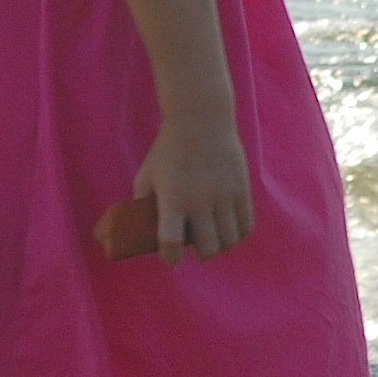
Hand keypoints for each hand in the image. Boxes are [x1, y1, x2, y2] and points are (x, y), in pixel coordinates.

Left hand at [133, 115, 251, 261]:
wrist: (200, 120)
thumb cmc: (167, 152)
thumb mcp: (146, 176)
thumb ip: (141, 206)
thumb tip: (131, 233)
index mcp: (172, 199)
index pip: (171, 242)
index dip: (170, 257)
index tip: (171, 256)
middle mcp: (200, 200)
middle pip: (207, 249)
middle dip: (200, 252)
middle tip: (195, 241)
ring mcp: (224, 195)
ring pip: (228, 241)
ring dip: (219, 243)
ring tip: (212, 234)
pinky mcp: (242, 189)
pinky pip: (245, 227)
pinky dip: (236, 233)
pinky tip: (227, 226)